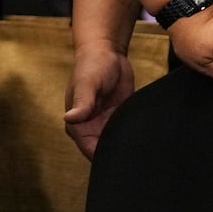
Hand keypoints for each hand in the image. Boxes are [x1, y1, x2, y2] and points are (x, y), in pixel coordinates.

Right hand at [64, 43, 134, 158]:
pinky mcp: (117, 119)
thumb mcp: (87, 83)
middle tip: (135, 158)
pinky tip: (143, 139)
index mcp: (77, 124)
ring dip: (125, 147)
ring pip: (115, 145)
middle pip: (103, 152)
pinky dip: (132, 137)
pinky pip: (124, 134)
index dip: (105, 158)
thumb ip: (82, 103)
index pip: (90, 152)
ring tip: (141, 149)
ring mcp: (104, 124)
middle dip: (117, 155)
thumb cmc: (91, 65)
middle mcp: (89, 128)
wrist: (107, 51)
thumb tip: (69, 118)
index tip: (121, 160)